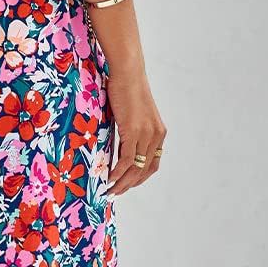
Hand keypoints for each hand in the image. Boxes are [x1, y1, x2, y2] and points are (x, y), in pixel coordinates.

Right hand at [105, 64, 165, 195]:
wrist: (127, 73)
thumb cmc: (126, 89)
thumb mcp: (131, 115)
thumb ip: (130, 131)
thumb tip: (119, 144)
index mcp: (158, 133)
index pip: (152, 164)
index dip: (139, 178)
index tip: (126, 185)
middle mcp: (156, 136)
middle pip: (145, 170)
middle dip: (129, 185)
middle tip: (115, 193)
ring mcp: (146, 134)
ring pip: (136, 168)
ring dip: (122, 182)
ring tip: (110, 190)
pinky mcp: (134, 131)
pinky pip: (127, 160)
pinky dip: (118, 171)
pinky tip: (109, 177)